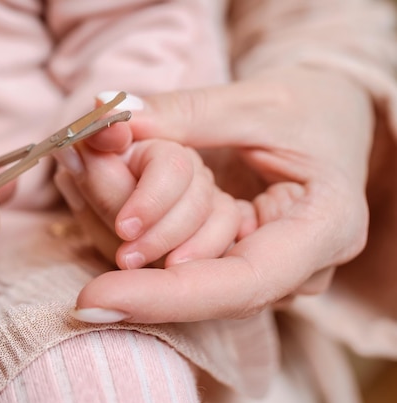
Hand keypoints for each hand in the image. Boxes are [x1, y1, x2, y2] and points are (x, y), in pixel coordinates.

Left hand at [70, 67, 371, 323]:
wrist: (331, 124)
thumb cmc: (311, 110)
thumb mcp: (256, 103)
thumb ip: (186, 114)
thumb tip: (109, 118)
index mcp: (325, 229)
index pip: (239, 284)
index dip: (165, 297)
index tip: (93, 298)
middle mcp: (295, 270)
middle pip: (198, 283)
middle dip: (126, 238)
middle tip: (71, 174)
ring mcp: (261, 273)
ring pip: (178, 274)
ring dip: (120, 227)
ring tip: (76, 168)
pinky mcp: (231, 262)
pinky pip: (175, 260)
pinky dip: (135, 225)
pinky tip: (94, 189)